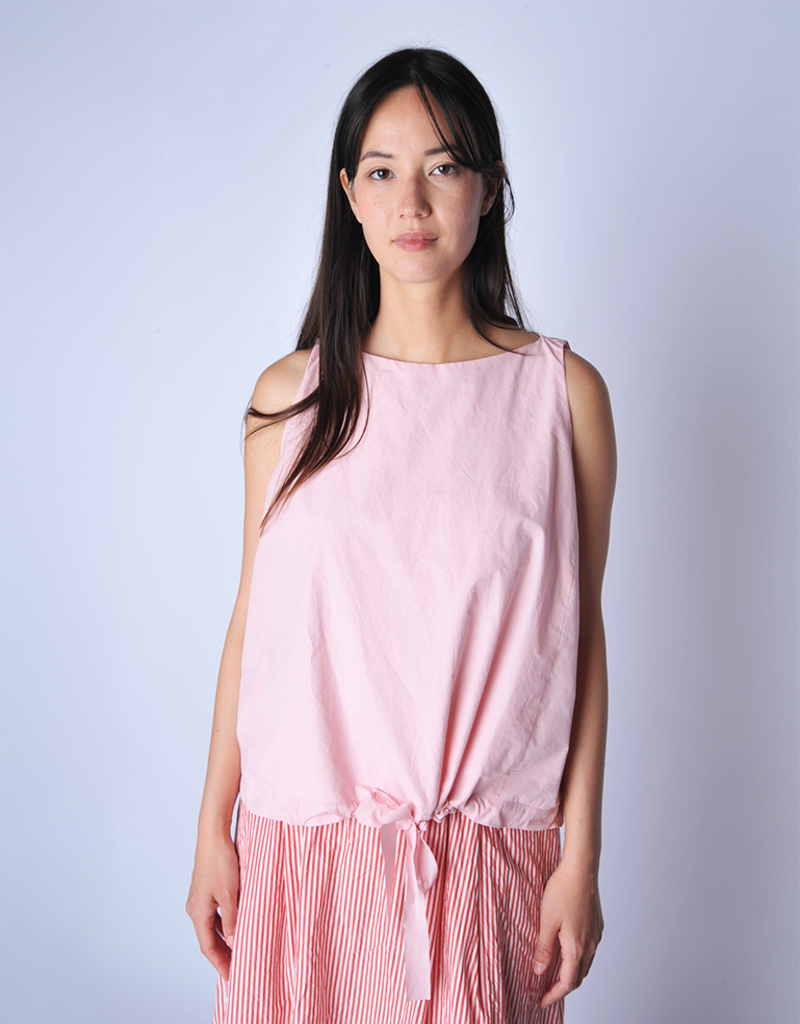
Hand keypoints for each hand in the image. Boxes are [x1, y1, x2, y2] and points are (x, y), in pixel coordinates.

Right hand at [186, 829, 239, 980]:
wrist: (213, 834)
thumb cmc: (220, 862)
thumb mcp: (230, 895)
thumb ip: (232, 921)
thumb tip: (234, 943)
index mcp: (198, 913)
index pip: (208, 947)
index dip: (220, 964)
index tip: (231, 977)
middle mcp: (195, 908)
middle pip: (208, 939)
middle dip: (222, 955)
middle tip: (238, 968)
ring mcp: (200, 898)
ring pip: (212, 926)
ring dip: (224, 939)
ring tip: (239, 950)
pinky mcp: (206, 889)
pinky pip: (215, 914)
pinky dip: (224, 924)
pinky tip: (236, 925)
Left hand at [533, 858, 603, 1008]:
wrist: (581, 868)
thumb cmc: (563, 890)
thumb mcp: (546, 921)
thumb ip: (543, 948)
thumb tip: (539, 971)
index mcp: (577, 947)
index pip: (568, 982)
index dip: (554, 994)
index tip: (543, 1001)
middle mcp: (591, 944)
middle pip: (579, 976)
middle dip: (563, 987)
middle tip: (546, 991)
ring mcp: (596, 935)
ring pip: (585, 963)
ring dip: (571, 972)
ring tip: (555, 974)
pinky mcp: (597, 925)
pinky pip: (588, 950)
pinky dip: (577, 958)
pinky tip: (566, 950)